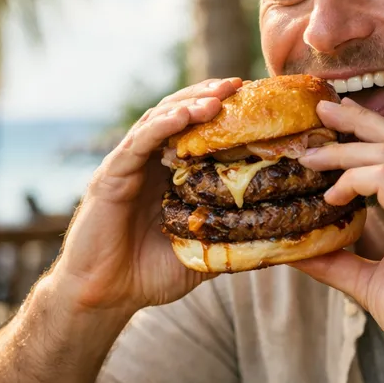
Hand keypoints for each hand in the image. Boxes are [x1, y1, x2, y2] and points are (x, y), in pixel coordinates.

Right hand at [51, 78, 241, 312]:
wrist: (105, 298)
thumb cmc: (151, 274)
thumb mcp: (203, 251)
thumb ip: (231, 236)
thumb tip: (278, 236)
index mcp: (173, 174)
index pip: (201, 132)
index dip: (226, 114)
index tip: (257, 100)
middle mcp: (151, 162)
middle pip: (182, 115)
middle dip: (211, 96)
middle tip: (241, 84)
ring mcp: (130, 166)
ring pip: (161, 121)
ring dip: (190, 104)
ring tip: (218, 95)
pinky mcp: (112, 176)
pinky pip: (138, 143)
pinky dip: (161, 126)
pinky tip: (183, 115)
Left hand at [294, 98, 383, 362]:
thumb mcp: (372, 281)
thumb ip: (338, 262)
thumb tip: (299, 253)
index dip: (370, 132)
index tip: (336, 127)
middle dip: (358, 118)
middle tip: (321, 109)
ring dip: (345, 149)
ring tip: (310, 156)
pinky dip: (354, 178)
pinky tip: (334, 195)